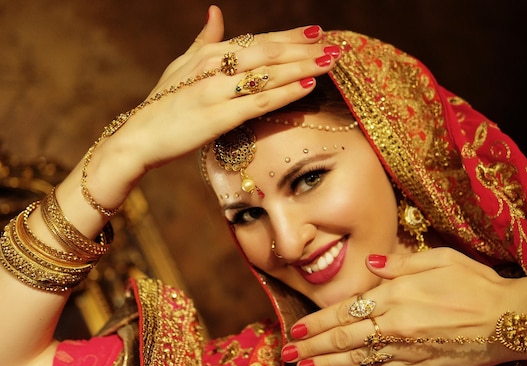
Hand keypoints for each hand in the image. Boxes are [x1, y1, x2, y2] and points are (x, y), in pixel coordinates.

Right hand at [83, 5, 339, 208]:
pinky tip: (307, 86)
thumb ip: (203, 40)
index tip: (316, 32)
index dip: (289, 36)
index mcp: (208, 53)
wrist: (138, 137)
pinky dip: (284, 92)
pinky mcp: (218, 117)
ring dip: (301, 66)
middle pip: (267, 52)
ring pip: (267, 73)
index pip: (257, 40)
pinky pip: (258, 101)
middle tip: (333, 46)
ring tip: (329, 62)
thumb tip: (216, 13)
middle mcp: (213, 66)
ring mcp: (216, 90)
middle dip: (303, 48)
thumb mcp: (181, 65)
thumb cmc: (162, 103)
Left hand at [282, 248, 526, 365]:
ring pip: (357, 358)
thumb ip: (401, 264)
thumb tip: (371, 266)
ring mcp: (407, 349)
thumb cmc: (476, 283)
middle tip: (288, 353)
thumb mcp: (440, 259)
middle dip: (313, 346)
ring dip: (326, 363)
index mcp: (397, 296)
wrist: (510, 319)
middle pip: (344, 337)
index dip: (319, 321)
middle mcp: (396, 325)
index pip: (346, 310)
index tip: (298, 327)